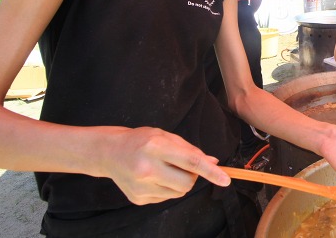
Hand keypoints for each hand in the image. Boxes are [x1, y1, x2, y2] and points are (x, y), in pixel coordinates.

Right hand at [100, 127, 230, 204]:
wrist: (109, 152)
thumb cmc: (141, 140)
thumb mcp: (165, 136)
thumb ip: (190, 149)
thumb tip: (213, 162)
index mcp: (156, 147)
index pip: (191, 162)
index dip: (211, 171)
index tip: (225, 179)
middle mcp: (147, 168)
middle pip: (187, 182)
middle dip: (193, 177)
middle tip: (183, 166)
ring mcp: (141, 186)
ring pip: (178, 192)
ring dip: (180, 183)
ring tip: (166, 170)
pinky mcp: (138, 199)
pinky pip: (165, 198)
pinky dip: (167, 188)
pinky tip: (154, 177)